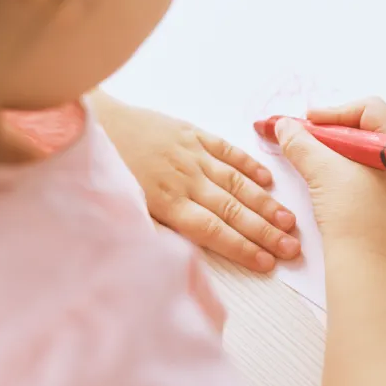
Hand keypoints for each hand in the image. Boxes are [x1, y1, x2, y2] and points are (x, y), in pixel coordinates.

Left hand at [92, 94, 300, 271]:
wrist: (92, 122)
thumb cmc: (104, 170)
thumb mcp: (122, 208)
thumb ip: (156, 229)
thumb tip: (183, 255)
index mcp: (166, 202)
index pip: (213, 231)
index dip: (242, 247)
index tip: (268, 262)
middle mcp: (184, 179)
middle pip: (232, 210)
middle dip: (265, 232)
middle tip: (293, 247)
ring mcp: (191, 154)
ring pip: (235, 182)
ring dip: (264, 203)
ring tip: (289, 220)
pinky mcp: (190, 133)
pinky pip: (225, 150)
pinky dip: (247, 164)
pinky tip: (266, 180)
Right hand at [274, 98, 385, 267]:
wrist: (362, 269)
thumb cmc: (352, 218)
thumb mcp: (323, 171)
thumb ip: (301, 141)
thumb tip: (284, 124)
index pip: (371, 110)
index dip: (335, 112)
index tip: (307, 123)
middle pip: (370, 129)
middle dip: (333, 130)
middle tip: (305, 137)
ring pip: (368, 151)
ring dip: (337, 149)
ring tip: (312, 156)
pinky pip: (371, 173)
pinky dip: (346, 168)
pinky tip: (325, 176)